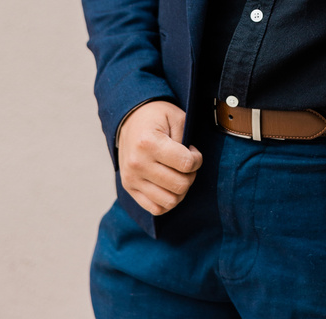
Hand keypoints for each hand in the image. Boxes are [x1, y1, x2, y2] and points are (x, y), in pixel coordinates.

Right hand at [117, 100, 201, 215]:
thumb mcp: (175, 116)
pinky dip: (168, 201)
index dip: (197, 159)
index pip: (186, 164)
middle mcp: (138, 163)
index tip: (193, 151)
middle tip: (187, 164)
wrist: (129, 118)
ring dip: (181, 190)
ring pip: (169, 201)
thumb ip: (186, 138)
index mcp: (149, 143)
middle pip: (179, 185)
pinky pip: (155, 209)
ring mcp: (131, 178)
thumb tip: (190, 162)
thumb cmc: (156, 117)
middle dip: (191, 175)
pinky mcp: (129, 188)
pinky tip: (169, 186)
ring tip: (178, 174)